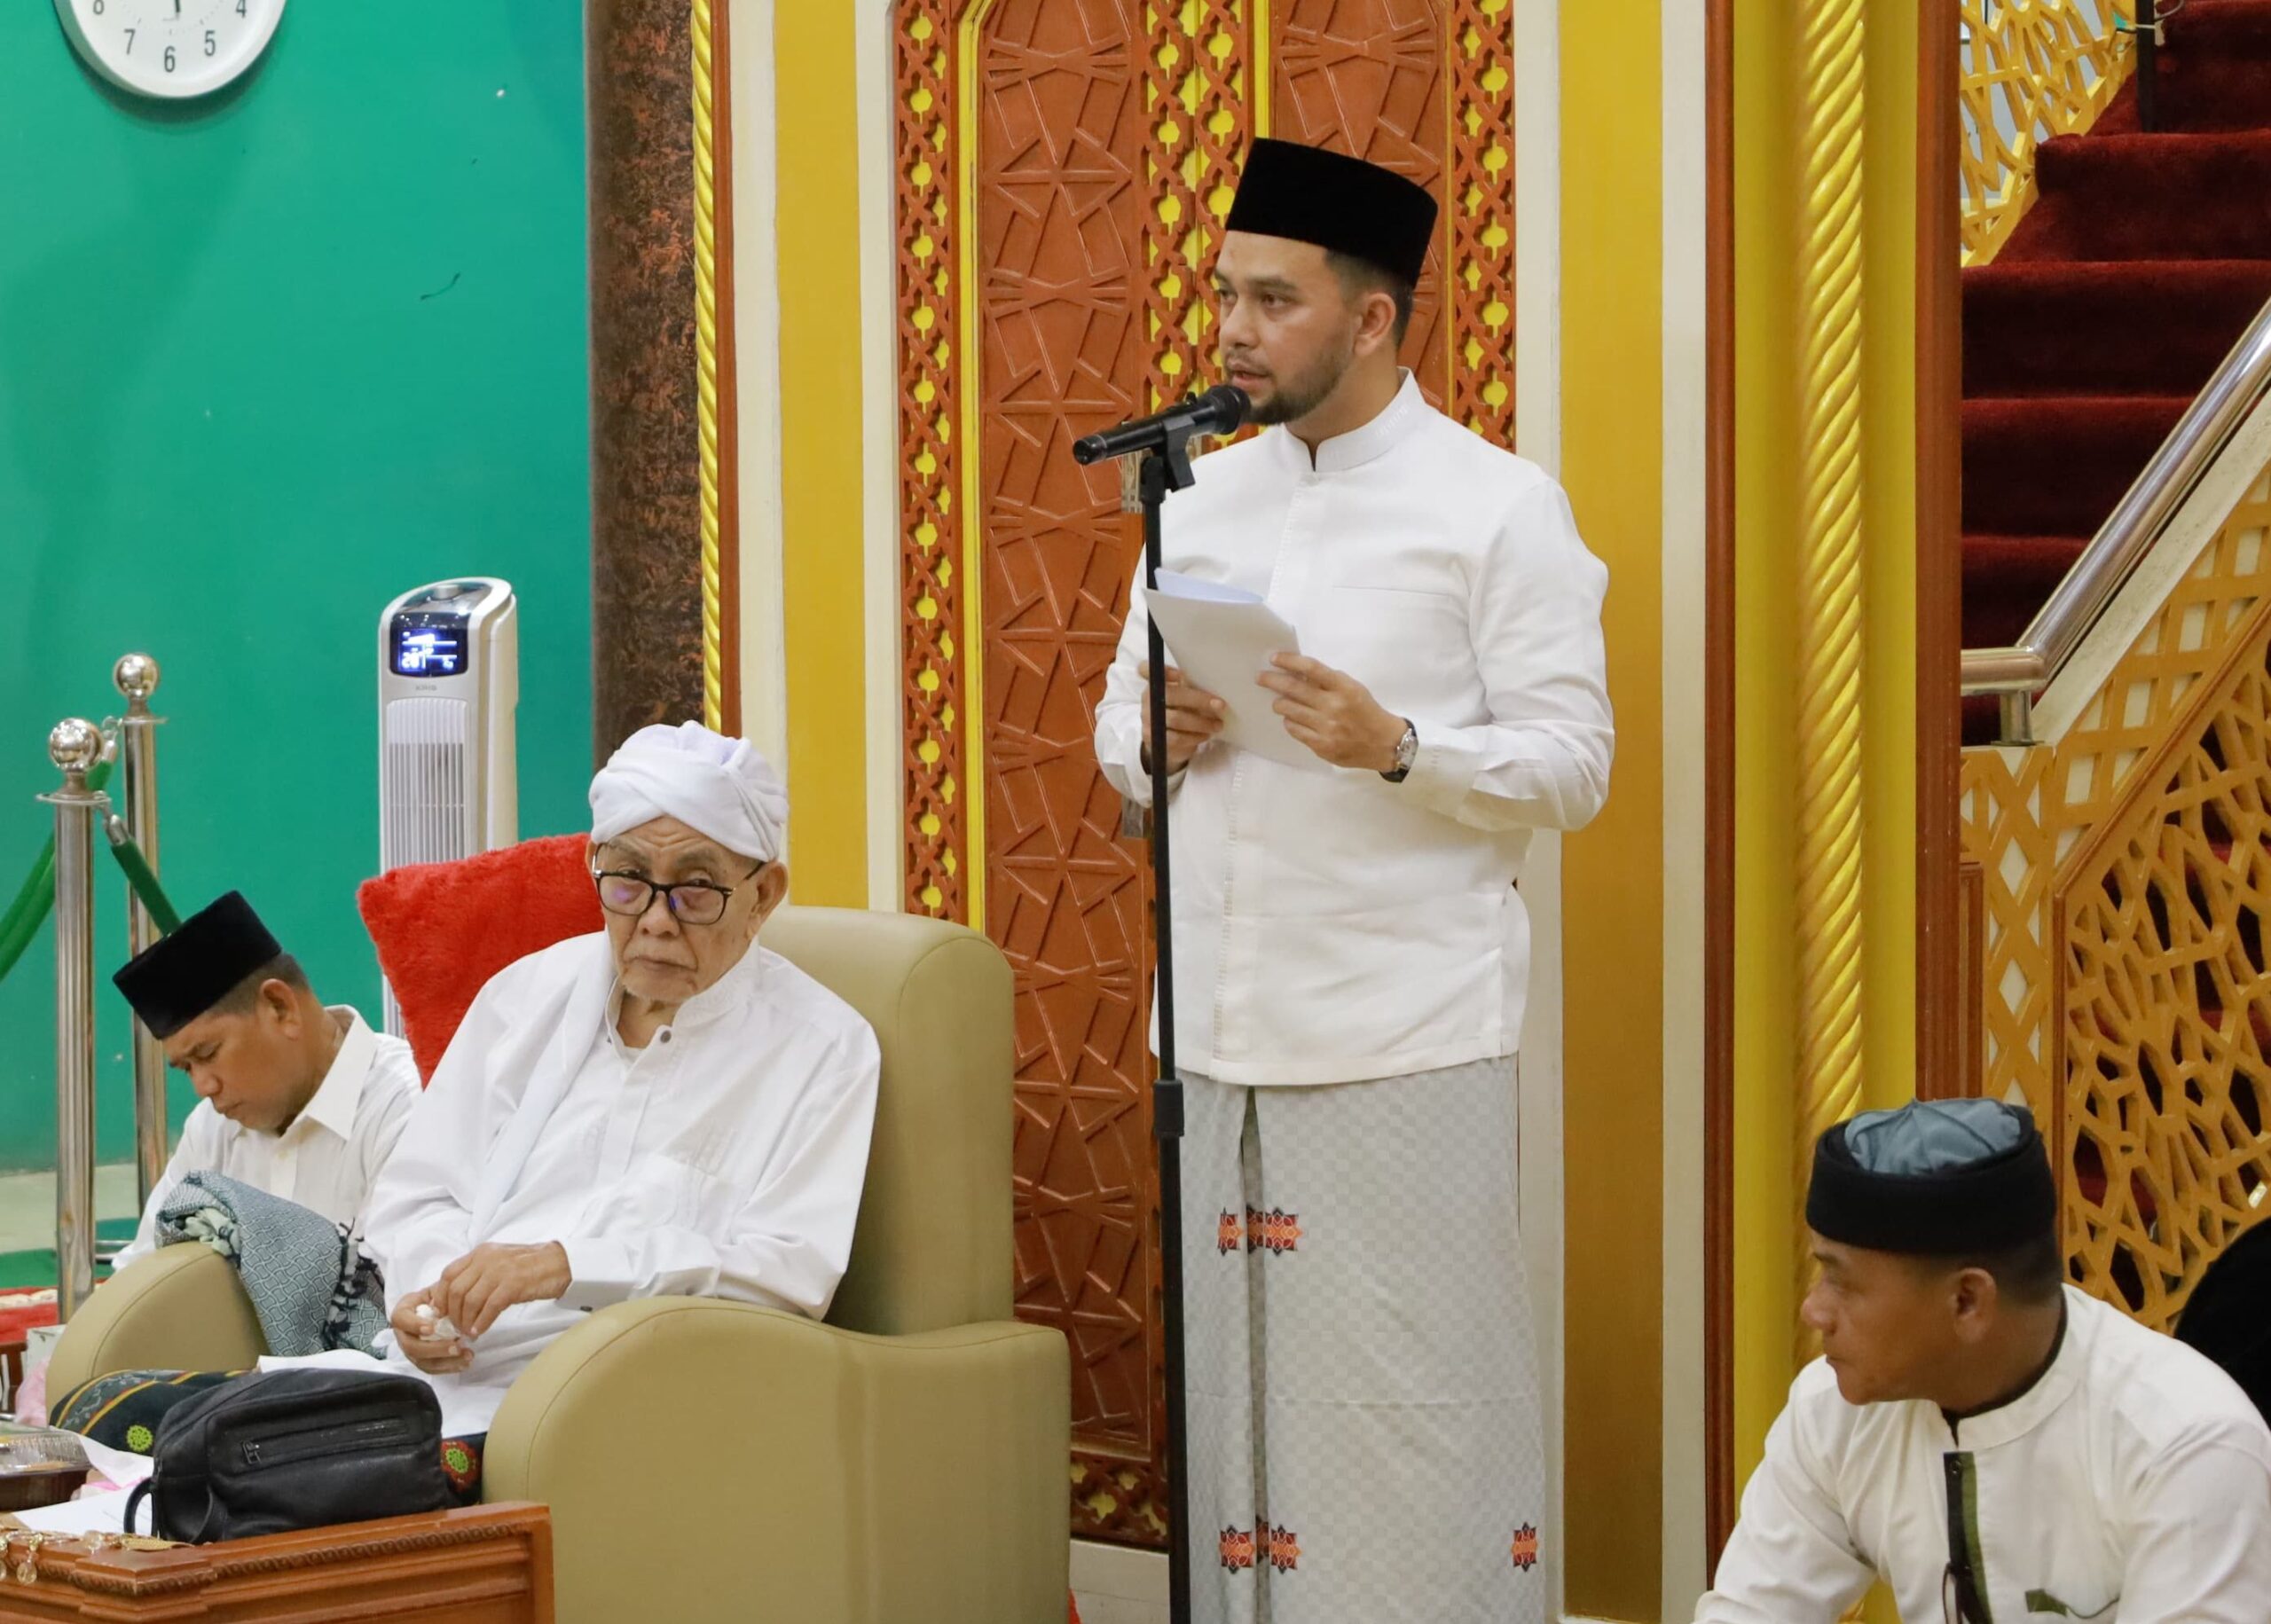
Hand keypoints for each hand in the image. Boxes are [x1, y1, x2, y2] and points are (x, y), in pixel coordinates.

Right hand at [390, 1288, 473, 1374]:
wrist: (436, 1306)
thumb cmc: (436, 1296)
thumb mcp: (437, 1290)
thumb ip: (440, 1296)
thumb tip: (444, 1310)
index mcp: (402, 1312)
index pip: (401, 1319)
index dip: (415, 1325)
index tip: (432, 1328)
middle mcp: (403, 1334)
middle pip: (411, 1347)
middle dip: (435, 1349)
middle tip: (457, 1346)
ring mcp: (410, 1349)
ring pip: (422, 1362)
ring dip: (446, 1362)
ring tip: (467, 1356)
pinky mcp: (421, 1360)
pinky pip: (431, 1369)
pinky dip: (448, 1368)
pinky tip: (464, 1364)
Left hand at [430, 1242, 572, 1338]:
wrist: (560, 1263)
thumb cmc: (531, 1265)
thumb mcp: (499, 1261)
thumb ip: (479, 1273)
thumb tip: (458, 1297)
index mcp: (481, 1253)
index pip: (449, 1274)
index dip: (440, 1296)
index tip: (440, 1313)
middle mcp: (487, 1259)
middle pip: (456, 1289)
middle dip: (452, 1313)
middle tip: (455, 1327)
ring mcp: (500, 1271)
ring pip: (470, 1300)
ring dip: (466, 1321)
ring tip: (468, 1332)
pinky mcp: (514, 1285)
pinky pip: (489, 1308)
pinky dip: (481, 1323)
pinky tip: (479, 1332)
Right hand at [1136, 661, 1226, 773]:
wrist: (1171, 741)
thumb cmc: (1182, 711)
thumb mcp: (1185, 695)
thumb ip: (1191, 685)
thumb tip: (1214, 679)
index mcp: (1156, 682)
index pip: (1147, 669)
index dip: (1162, 669)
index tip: (1180, 673)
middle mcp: (1149, 698)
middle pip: (1171, 694)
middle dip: (1199, 699)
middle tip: (1220, 705)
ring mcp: (1148, 718)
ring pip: (1176, 719)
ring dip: (1201, 722)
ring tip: (1218, 724)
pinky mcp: (1153, 737)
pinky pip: (1176, 738)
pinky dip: (1195, 736)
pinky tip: (1205, 735)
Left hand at [1257, 654, 1407, 772]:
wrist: (1384, 743)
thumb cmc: (1366, 711)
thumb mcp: (1353, 689)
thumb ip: (1328, 682)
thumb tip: (1298, 672)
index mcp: (1344, 687)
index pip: (1311, 668)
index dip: (1289, 661)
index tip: (1274, 658)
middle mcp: (1333, 706)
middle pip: (1293, 688)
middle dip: (1272, 680)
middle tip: (1260, 677)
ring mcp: (1326, 727)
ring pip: (1289, 710)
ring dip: (1279, 703)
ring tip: (1278, 701)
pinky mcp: (1321, 745)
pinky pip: (1294, 729)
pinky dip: (1289, 721)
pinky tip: (1292, 719)